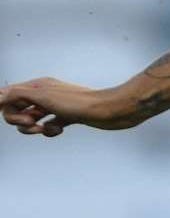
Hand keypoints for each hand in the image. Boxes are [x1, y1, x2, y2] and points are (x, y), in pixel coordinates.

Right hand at [1, 78, 148, 135]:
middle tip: (33, 124)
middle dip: (19, 120)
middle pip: (17, 109)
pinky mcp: (66, 118)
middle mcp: (45, 94)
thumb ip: (18, 94)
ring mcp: (56, 107)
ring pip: (32, 120)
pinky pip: (48, 127)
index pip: (9, 96)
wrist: (110, 111)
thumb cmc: (79, 102)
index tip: (17, 118)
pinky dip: (50, 131)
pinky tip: (60, 130)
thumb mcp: (44, 96)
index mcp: (38, 86)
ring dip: (33, 128)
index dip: (5, 107)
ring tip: (45, 129)